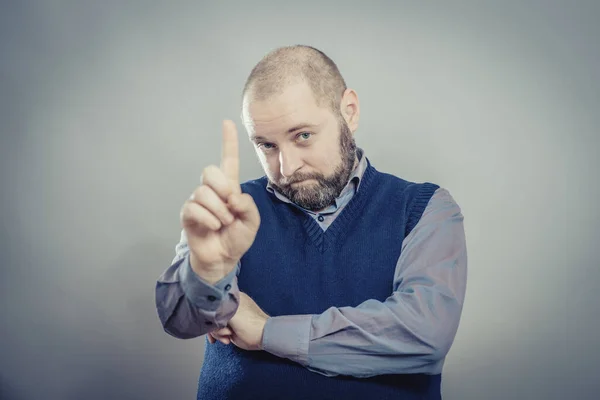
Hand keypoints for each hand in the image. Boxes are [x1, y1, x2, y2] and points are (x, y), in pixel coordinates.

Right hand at [180, 120, 260, 282]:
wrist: (223, 258)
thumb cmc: (237, 237)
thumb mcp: (252, 222)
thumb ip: (248, 206)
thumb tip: (233, 196)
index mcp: (229, 187)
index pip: (228, 160)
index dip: (228, 142)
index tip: (227, 122)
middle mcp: (212, 190)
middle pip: (210, 171)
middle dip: (222, 187)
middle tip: (230, 205)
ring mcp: (198, 201)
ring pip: (203, 191)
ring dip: (218, 210)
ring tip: (224, 223)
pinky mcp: (188, 214)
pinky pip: (194, 207)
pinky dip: (208, 218)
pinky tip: (214, 226)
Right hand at [208, 292, 268, 350]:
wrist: (261, 337)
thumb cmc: (250, 323)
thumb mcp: (231, 313)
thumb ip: (217, 308)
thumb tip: (205, 305)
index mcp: (231, 298)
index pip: (213, 301)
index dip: (210, 310)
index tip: (211, 318)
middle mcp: (230, 306)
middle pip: (211, 314)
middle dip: (215, 325)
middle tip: (226, 329)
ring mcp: (230, 317)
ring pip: (213, 323)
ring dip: (219, 333)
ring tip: (229, 335)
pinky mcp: (230, 327)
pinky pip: (217, 330)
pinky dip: (219, 336)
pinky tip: (226, 340)